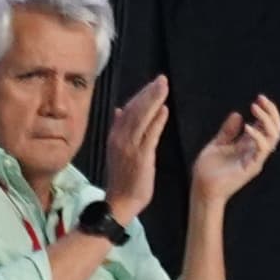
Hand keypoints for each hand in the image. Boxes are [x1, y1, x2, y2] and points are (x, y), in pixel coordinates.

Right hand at [100, 74, 171, 222]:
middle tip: (162, 78)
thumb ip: (121, 130)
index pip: (129, 110)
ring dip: (153, 100)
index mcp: (115, 135)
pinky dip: (156, 121)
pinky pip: (149, 135)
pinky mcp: (140, 157)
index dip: (142, 95)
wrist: (120, 201)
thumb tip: (121, 110)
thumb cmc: (123, 177)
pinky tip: (164, 110)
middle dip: (148, 92)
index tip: (154, 83)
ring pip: (141, 118)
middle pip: (135, 109)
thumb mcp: (119, 150)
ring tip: (164, 86)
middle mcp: (120, 138)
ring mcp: (129, 147)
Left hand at [188, 93, 279, 207]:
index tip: (259, 98)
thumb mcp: (217, 144)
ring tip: (255, 108)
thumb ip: (228, 131)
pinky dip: (257, 136)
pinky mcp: (251, 167)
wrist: (202, 189)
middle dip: (271, 112)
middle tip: (261, 99)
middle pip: (275, 129)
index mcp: (248, 145)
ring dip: (266, 120)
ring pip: (273, 137)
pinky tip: (247, 126)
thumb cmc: (208, 170)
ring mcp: (255, 159)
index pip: (266, 126)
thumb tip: (238, 114)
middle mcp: (255, 151)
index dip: (266, 111)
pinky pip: (262, 150)